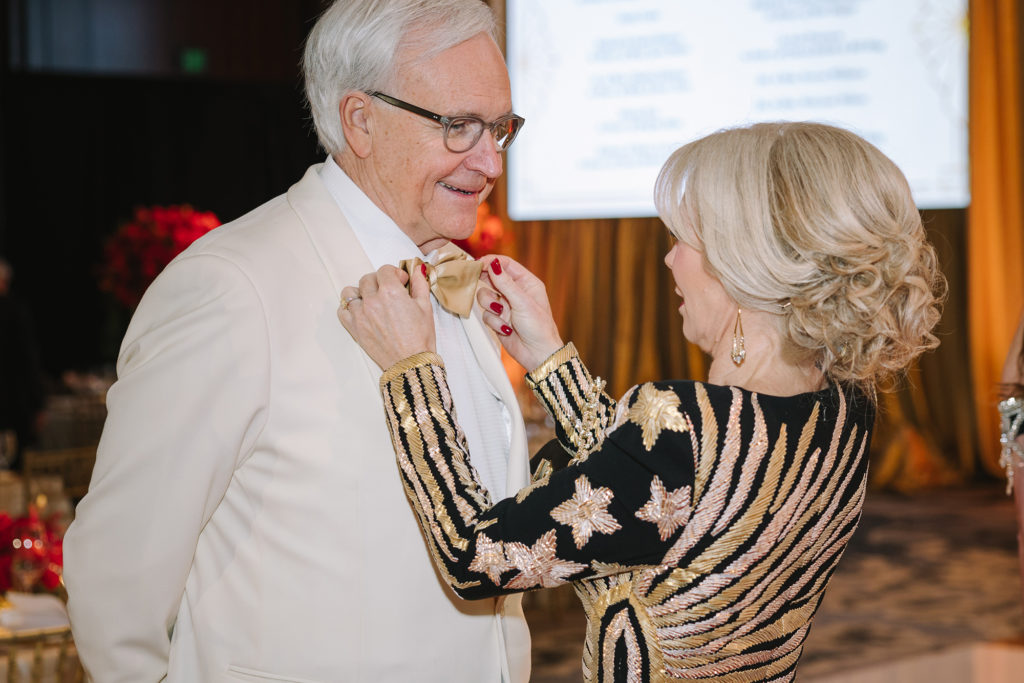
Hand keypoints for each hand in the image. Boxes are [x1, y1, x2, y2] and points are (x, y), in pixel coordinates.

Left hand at [337, 265, 434, 369]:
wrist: (410, 363)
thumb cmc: (419, 338)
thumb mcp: (425, 307)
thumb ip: (419, 284)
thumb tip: (417, 271)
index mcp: (390, 292)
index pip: (384, 270)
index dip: (395, 273)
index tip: (401, 281)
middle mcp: (372, 301)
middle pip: (367, 279)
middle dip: (379, 281)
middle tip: (389, 291)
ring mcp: (360, 314)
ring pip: (350, 292)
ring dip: (360, 292)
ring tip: (371, 299)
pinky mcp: (354, 328)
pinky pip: (342, 310)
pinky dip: (349, 308)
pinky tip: (361, 311)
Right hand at [477, 255, 563, 370]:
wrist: (538, 355)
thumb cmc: (538, 327)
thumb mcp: (522, 302)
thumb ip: (505, 283)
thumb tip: (493, 263)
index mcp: (526, 283)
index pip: (506, 265)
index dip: (491, 262)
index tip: (477, 263)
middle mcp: (515, 292)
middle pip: (492, 278)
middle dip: (485, 282)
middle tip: (474, 279)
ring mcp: (506, 306)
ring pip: (485, 296)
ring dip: (489, 305)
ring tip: (500, 313)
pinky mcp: (498, 320)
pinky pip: (486, 314)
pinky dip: (494, 321)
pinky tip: (505, 329)